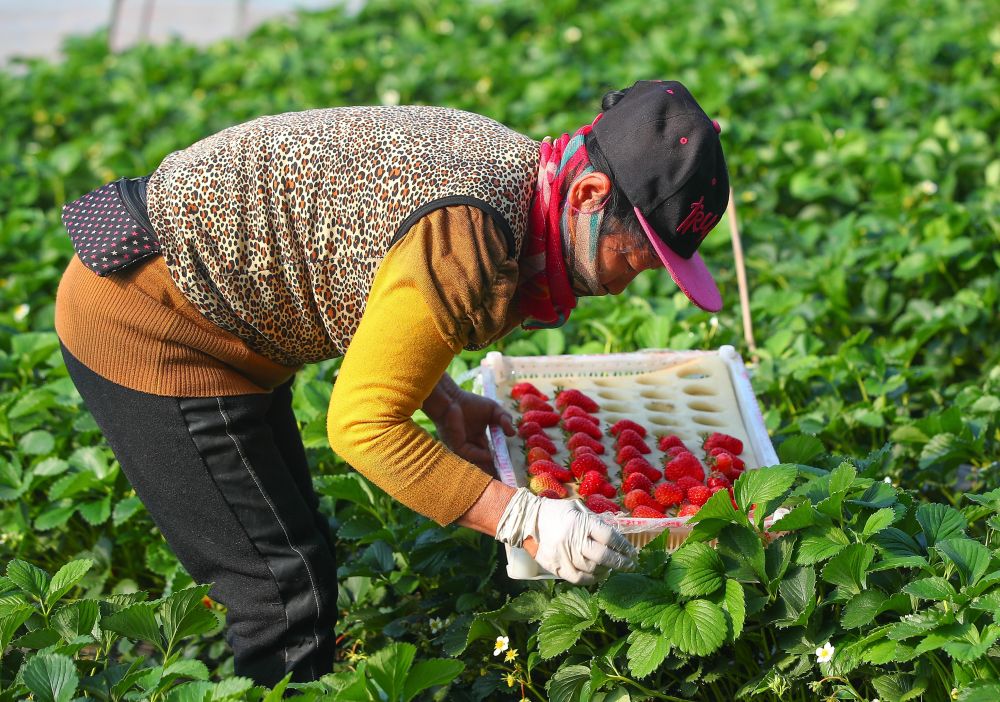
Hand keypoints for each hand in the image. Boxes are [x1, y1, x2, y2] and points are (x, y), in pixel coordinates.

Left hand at [427, 385, 514, 474]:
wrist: (451, 398)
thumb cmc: (470, 403)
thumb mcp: (494, 410)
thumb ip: (505, 420)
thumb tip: (513, 434)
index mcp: (479, 438)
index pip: (491, 453)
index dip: (500, 461)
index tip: (510, 469)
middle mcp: (471, 446)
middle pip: (484, 462)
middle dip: (494, 471)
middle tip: (507, 480)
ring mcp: (464, 447)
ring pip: (477, 462)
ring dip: (488, 469)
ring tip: (500, 476)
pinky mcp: (456, 446)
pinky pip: (470, 453)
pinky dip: (480, 456)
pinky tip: (490, 456)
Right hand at [495, 488, 636, 584]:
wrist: (527, 520)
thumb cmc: (555, 512)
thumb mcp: (576, 509)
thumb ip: (594, 521)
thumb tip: (613, 534)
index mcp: (581, 523)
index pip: (609, 536)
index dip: (623, 545)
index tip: (632, 552)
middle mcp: (574, 540)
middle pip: (604, 555)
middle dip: (621, 562)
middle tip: (631, 565)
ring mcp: (565, 555)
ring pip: (592, 569)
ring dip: (606, 570)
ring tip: (611, 568)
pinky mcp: (556, 566)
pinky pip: (578, 578)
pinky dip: (591, 579)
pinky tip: (597, 575)